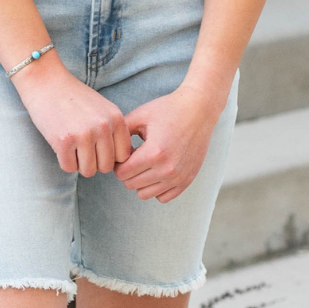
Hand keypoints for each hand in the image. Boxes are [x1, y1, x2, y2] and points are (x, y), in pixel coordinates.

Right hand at [15, 56, 131, 175]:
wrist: (45, 81)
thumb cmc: (74, 97)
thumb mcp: (103, 109)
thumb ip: (114, 130)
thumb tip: (122, 161)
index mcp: (116, 119)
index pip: (123, 156)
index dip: (110, 157)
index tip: (99, 151)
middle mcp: (103, 127)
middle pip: (106, 166)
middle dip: (94, 163)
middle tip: (82, 150)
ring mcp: (84, 134)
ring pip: (88, 171)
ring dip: (79, 164)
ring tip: (73, 148)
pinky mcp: (63, 141)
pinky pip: (69, 168)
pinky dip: (65, 162)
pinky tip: (61, 147)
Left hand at [114, 85, 223, 202]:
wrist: (199, 110)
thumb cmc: (167, 110)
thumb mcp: (139, 116)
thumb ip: (119, 134)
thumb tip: (108, 153)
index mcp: (154, 153)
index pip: (122, 173)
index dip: (118, 163)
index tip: (125, 153)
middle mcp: (167, 169)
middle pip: (131, 185)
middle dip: (128, 172)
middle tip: (135, 157)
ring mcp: (179, 177)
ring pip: (145, 194)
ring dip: (141, 181)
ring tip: (146, 164)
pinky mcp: (187, 180)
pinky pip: (163, 197)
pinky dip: (156, 188)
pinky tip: (157, 171)